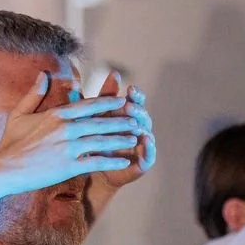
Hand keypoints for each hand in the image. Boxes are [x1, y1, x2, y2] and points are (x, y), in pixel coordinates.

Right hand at [0, 71, 141, 193]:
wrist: (4, 168)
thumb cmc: (11, 142)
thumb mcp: (20, 113)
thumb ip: (34, 94)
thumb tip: (43, 74)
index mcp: (57, 115)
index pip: (88, 105)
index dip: (107, 102)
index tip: (122, 100)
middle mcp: (65, 129)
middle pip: (100, 122)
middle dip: (120, 120)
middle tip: (137, 119)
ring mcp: (68, 148)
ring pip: (102, 141)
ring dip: (120, 139)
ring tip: (135, 138)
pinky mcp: (68, 166)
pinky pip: (95, 162)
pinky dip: (111, 161)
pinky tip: (124, 161)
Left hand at [89, 70, 155, 189]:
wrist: (95, 169)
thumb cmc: (95, 139)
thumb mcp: (96, 119)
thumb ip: (103, 99)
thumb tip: (108, 75)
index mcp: (129, 115)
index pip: (136, 101)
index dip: (136, 95)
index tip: (130, 88)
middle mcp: (140, 128)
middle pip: (143, 115)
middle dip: (138, 110)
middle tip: (130, 106)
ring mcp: (144, 145)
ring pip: (148, 132)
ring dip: (143, 127)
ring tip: (137, 123)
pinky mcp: (145, 162)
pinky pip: (150, 154)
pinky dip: (150, 147)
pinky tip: (147, 140)